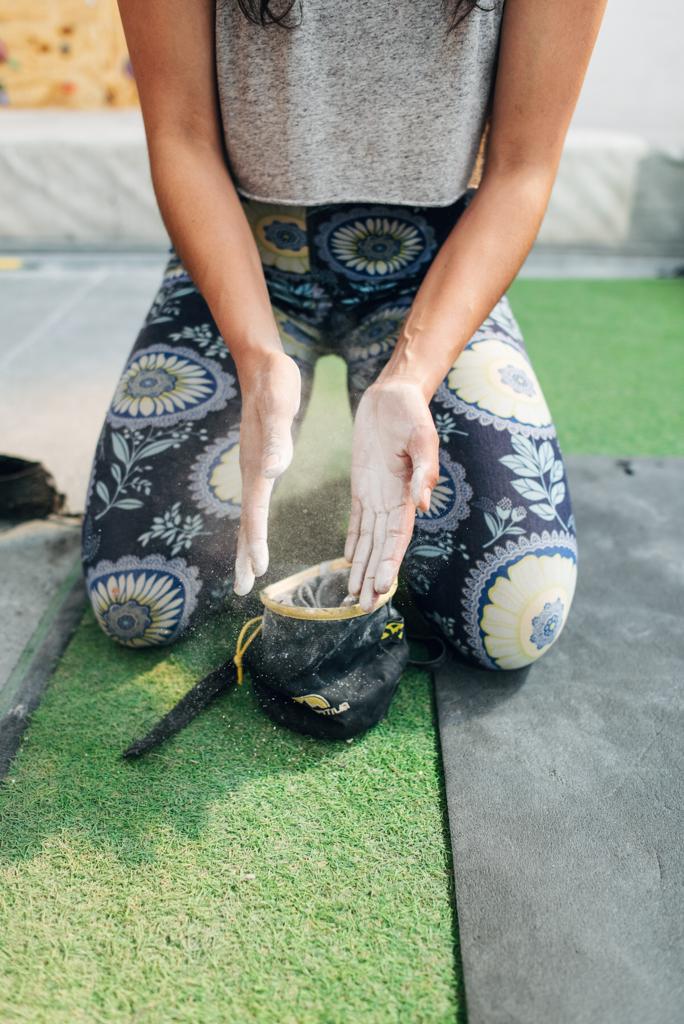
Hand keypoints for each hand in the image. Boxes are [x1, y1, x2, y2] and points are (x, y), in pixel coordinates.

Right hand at [233, 348, 300, 595]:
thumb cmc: (274, 384)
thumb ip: (276, 439)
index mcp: (256, 464)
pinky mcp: (258, 461)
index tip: (259, 569)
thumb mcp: (280, 406)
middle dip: (244, 555)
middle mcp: (251, 471)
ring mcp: (253, 467)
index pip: (254, 511)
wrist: (262, 366)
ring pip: (248, 514)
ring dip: (247, 544)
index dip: (256, 541)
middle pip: (245, 521)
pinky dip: (255, 523)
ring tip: (248, 571)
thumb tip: (273, 471)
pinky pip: (254, 501)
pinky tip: (257, 529)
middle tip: (242, 589)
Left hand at [344, 377, 439, 610]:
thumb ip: (425, 471)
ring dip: (362, 569)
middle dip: (373, 578)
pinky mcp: (361, 486)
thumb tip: (424, 504)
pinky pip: (356, 521)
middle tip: (364, 607)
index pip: (398, 537)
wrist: (394, 394)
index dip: (389, 562)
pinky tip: (347, 563)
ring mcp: (376, 495)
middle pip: (382, 548)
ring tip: (353, 597)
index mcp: (407, 494)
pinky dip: (352, 543)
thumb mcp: (422, 438)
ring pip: (368, 541)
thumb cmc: (412, 413)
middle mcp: (392, 501)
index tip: (381, 586)